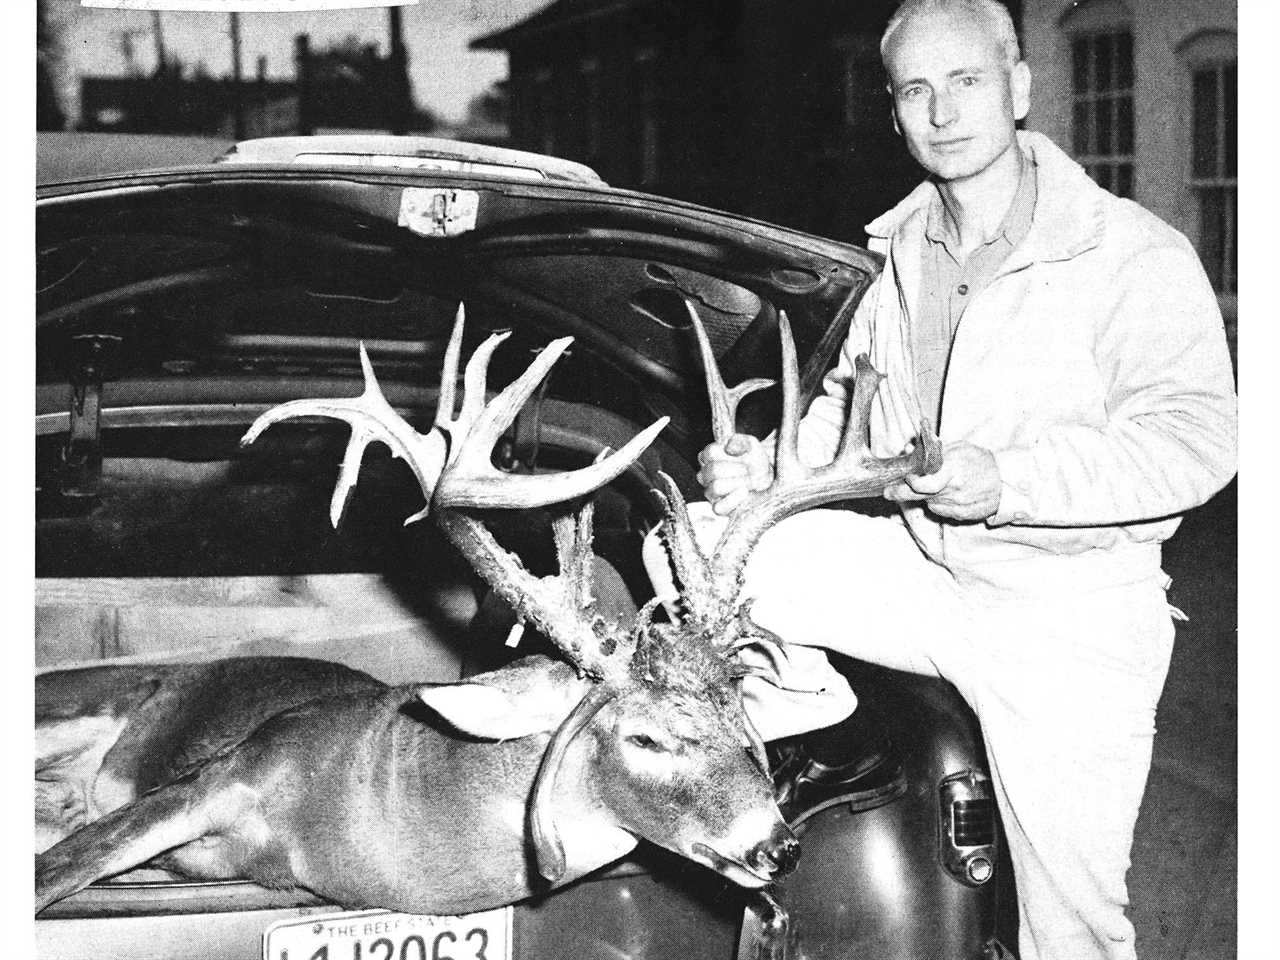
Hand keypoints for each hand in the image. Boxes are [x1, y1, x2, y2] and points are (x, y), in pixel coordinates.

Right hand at [696, 434, 773, 515]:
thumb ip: (740, 441)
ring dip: (739, 483)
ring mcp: (710, 492)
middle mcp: (706, 475)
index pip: (709, 453)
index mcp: (710, 457)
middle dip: (737, 470)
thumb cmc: (756, 460)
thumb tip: (728, 447)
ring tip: (751, 481)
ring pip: (716, 487)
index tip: (744, 456)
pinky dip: (733, 500)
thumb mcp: (752, 445)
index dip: (729, 455)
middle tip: (750, 470)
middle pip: (713, 470)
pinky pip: (718, 508)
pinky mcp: (719, 508)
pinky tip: (745, 492)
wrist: (769, 478)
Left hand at [883, 442, 1000, 520]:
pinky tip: (946, 494)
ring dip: (925, 496)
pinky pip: (941, 511)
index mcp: (952, 470)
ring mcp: (958, 505)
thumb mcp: (959, 448)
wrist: (1006, 481)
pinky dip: (939, 503)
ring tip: (933, 485)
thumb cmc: (981, 461)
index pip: (923, 484)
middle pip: (919, 496)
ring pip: (929, 503)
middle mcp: (953, 490)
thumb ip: (933, 449)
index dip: (909, 483)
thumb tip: (909, 448)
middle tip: (889, 491)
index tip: (904, 477)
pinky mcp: (962, 515)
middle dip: (900, 493)